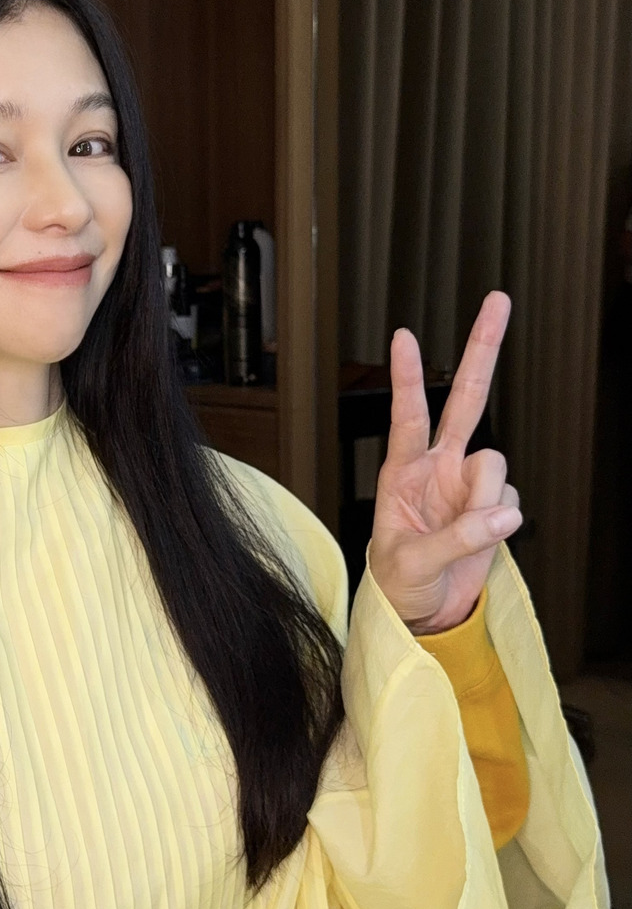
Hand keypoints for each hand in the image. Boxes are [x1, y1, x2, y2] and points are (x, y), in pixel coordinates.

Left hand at [368, 291, 522, 633]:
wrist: (422, 609)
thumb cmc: (398, 580)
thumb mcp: (411, 563)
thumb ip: (457, 537)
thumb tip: (506, 513)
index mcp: (402, 470)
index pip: (406, 414)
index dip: (408, 377)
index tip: (403, 335)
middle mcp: (438, 465)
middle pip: (466, 398)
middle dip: (483, 348)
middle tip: (497, 299)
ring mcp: (468, 483)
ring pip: (496, 467)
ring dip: (485, 500)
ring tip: (461, 533)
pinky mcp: (494, 504)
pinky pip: (510, 501)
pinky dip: (500, 521)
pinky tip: (481, 537)